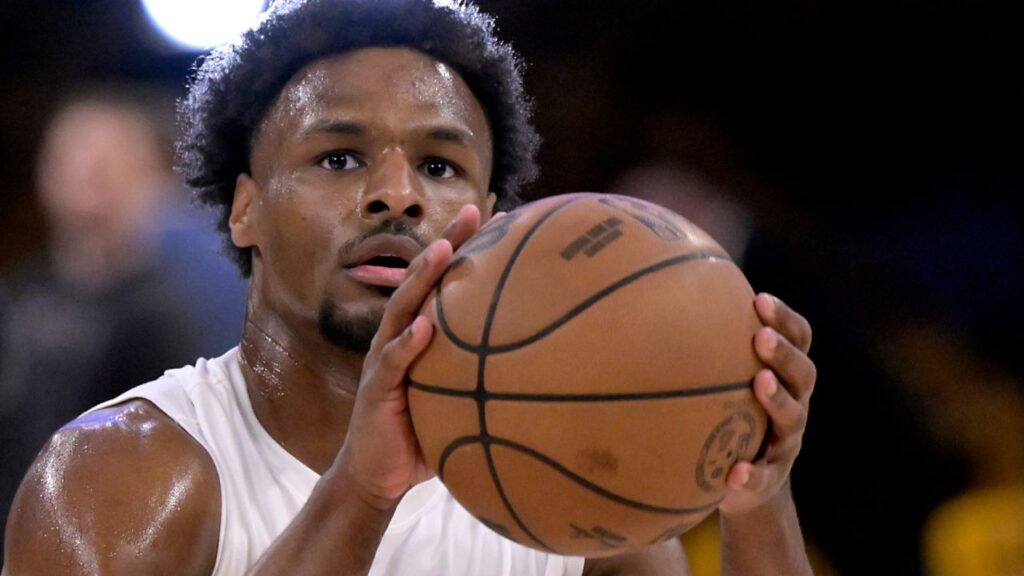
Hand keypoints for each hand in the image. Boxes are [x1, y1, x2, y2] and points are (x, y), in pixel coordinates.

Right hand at [333, 205, 485, 510]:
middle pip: (421, 279)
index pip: (443, 281)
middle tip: (472, 211)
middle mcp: (399, 335)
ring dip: (422, 278)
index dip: (467, 248)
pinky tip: (424, 328)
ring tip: (444, 251)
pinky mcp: (376, 387)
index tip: (501, 218)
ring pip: (402, 308)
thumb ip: (481, 373)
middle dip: (446, 242)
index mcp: (419, 332)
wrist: (377, 475)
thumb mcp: (456, 396)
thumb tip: (539, 362)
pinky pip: (393, 362)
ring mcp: (384, 358)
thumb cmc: (421, 433)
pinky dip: (407, 344)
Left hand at [718, 293, 815, 515]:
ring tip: (760, 384)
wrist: (746, 483)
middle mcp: (795, 405)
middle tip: (761, 337)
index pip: (798, 340)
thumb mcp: (727, 383)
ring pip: (793, 419)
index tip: (760, 300)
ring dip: (778, 400)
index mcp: (786, 377)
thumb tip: (664, 297)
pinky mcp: (770, 479)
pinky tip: (735, 472)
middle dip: (784, 353)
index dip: (785, 320)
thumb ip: (712, 350)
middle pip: (803, 374)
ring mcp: (786, 443)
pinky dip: (752, 475)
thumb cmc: (731, 417)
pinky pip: (764, 477)